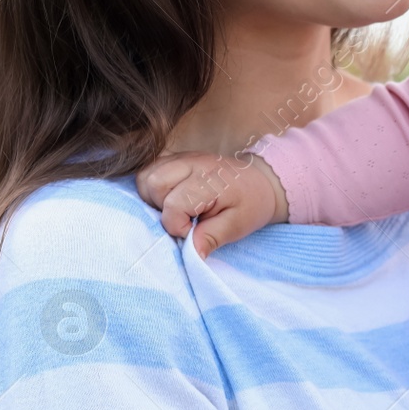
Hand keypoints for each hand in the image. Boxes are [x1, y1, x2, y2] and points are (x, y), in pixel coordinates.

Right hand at [136, 151, 287, 256]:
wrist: (262, 182)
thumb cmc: (251, 204)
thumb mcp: (238, 226)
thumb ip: (212, 237)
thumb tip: (191, 253)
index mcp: (210, 180)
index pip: (173, 205)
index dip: (177, 225)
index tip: (194, 231)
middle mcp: (192, 163)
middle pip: (152, 183)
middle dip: (160, 207)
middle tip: (183, 218)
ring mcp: (183, 156)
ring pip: (146, 175)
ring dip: (153, 196)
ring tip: (176, 208)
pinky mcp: (177, 156)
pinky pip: (150, 167)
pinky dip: (153, 184)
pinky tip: (171, 196)